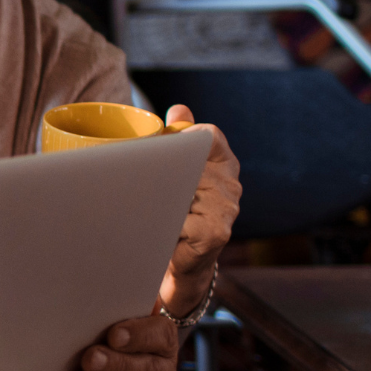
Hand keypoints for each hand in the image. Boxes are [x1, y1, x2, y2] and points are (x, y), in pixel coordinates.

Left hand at [71, 315, 180, 370]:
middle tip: (90, 358)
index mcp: (163, 342)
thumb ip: (112, 307)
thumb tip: (93, 289)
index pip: (160, 336)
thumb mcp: (114, 318)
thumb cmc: (108, 337)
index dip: (139, 335)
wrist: (111, 367)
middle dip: (117, 366)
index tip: (114, 335)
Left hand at [158, 105, 240, 314]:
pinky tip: (154, 225)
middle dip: (161, 170)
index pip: (210, 136)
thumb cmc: (176, 210)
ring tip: (145, 203)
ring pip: (179, 190)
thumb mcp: (178, 171)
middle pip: (189, 162)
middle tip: (140, 178)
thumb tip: (179, 108)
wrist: (180, 262)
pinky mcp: (215, 232)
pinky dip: (159, 221)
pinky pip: (177, 218)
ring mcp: (226, 209)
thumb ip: (178, 138)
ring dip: (156, 196)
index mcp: (223, 164)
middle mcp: (230, 185)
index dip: (186, 135)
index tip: (167, 142)